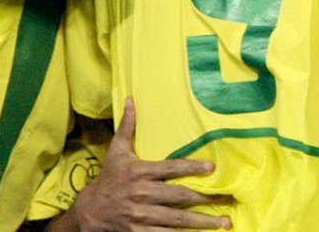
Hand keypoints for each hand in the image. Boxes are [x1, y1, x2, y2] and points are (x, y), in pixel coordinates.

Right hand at [68, 98, 231, 229]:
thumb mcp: (116, 150)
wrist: (91, 210)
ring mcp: (142, 215)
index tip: (212, 168)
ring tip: (224, 222)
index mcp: (139, 172)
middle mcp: (142, 193)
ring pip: (177, 219)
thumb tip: (131, 100)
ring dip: (202, 222)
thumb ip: (128, 127)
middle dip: (205, 198)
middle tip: (227, 199)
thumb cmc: (109, 177)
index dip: (191, 167)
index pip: (170, 168)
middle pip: (179, 196)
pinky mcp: (141, 231)